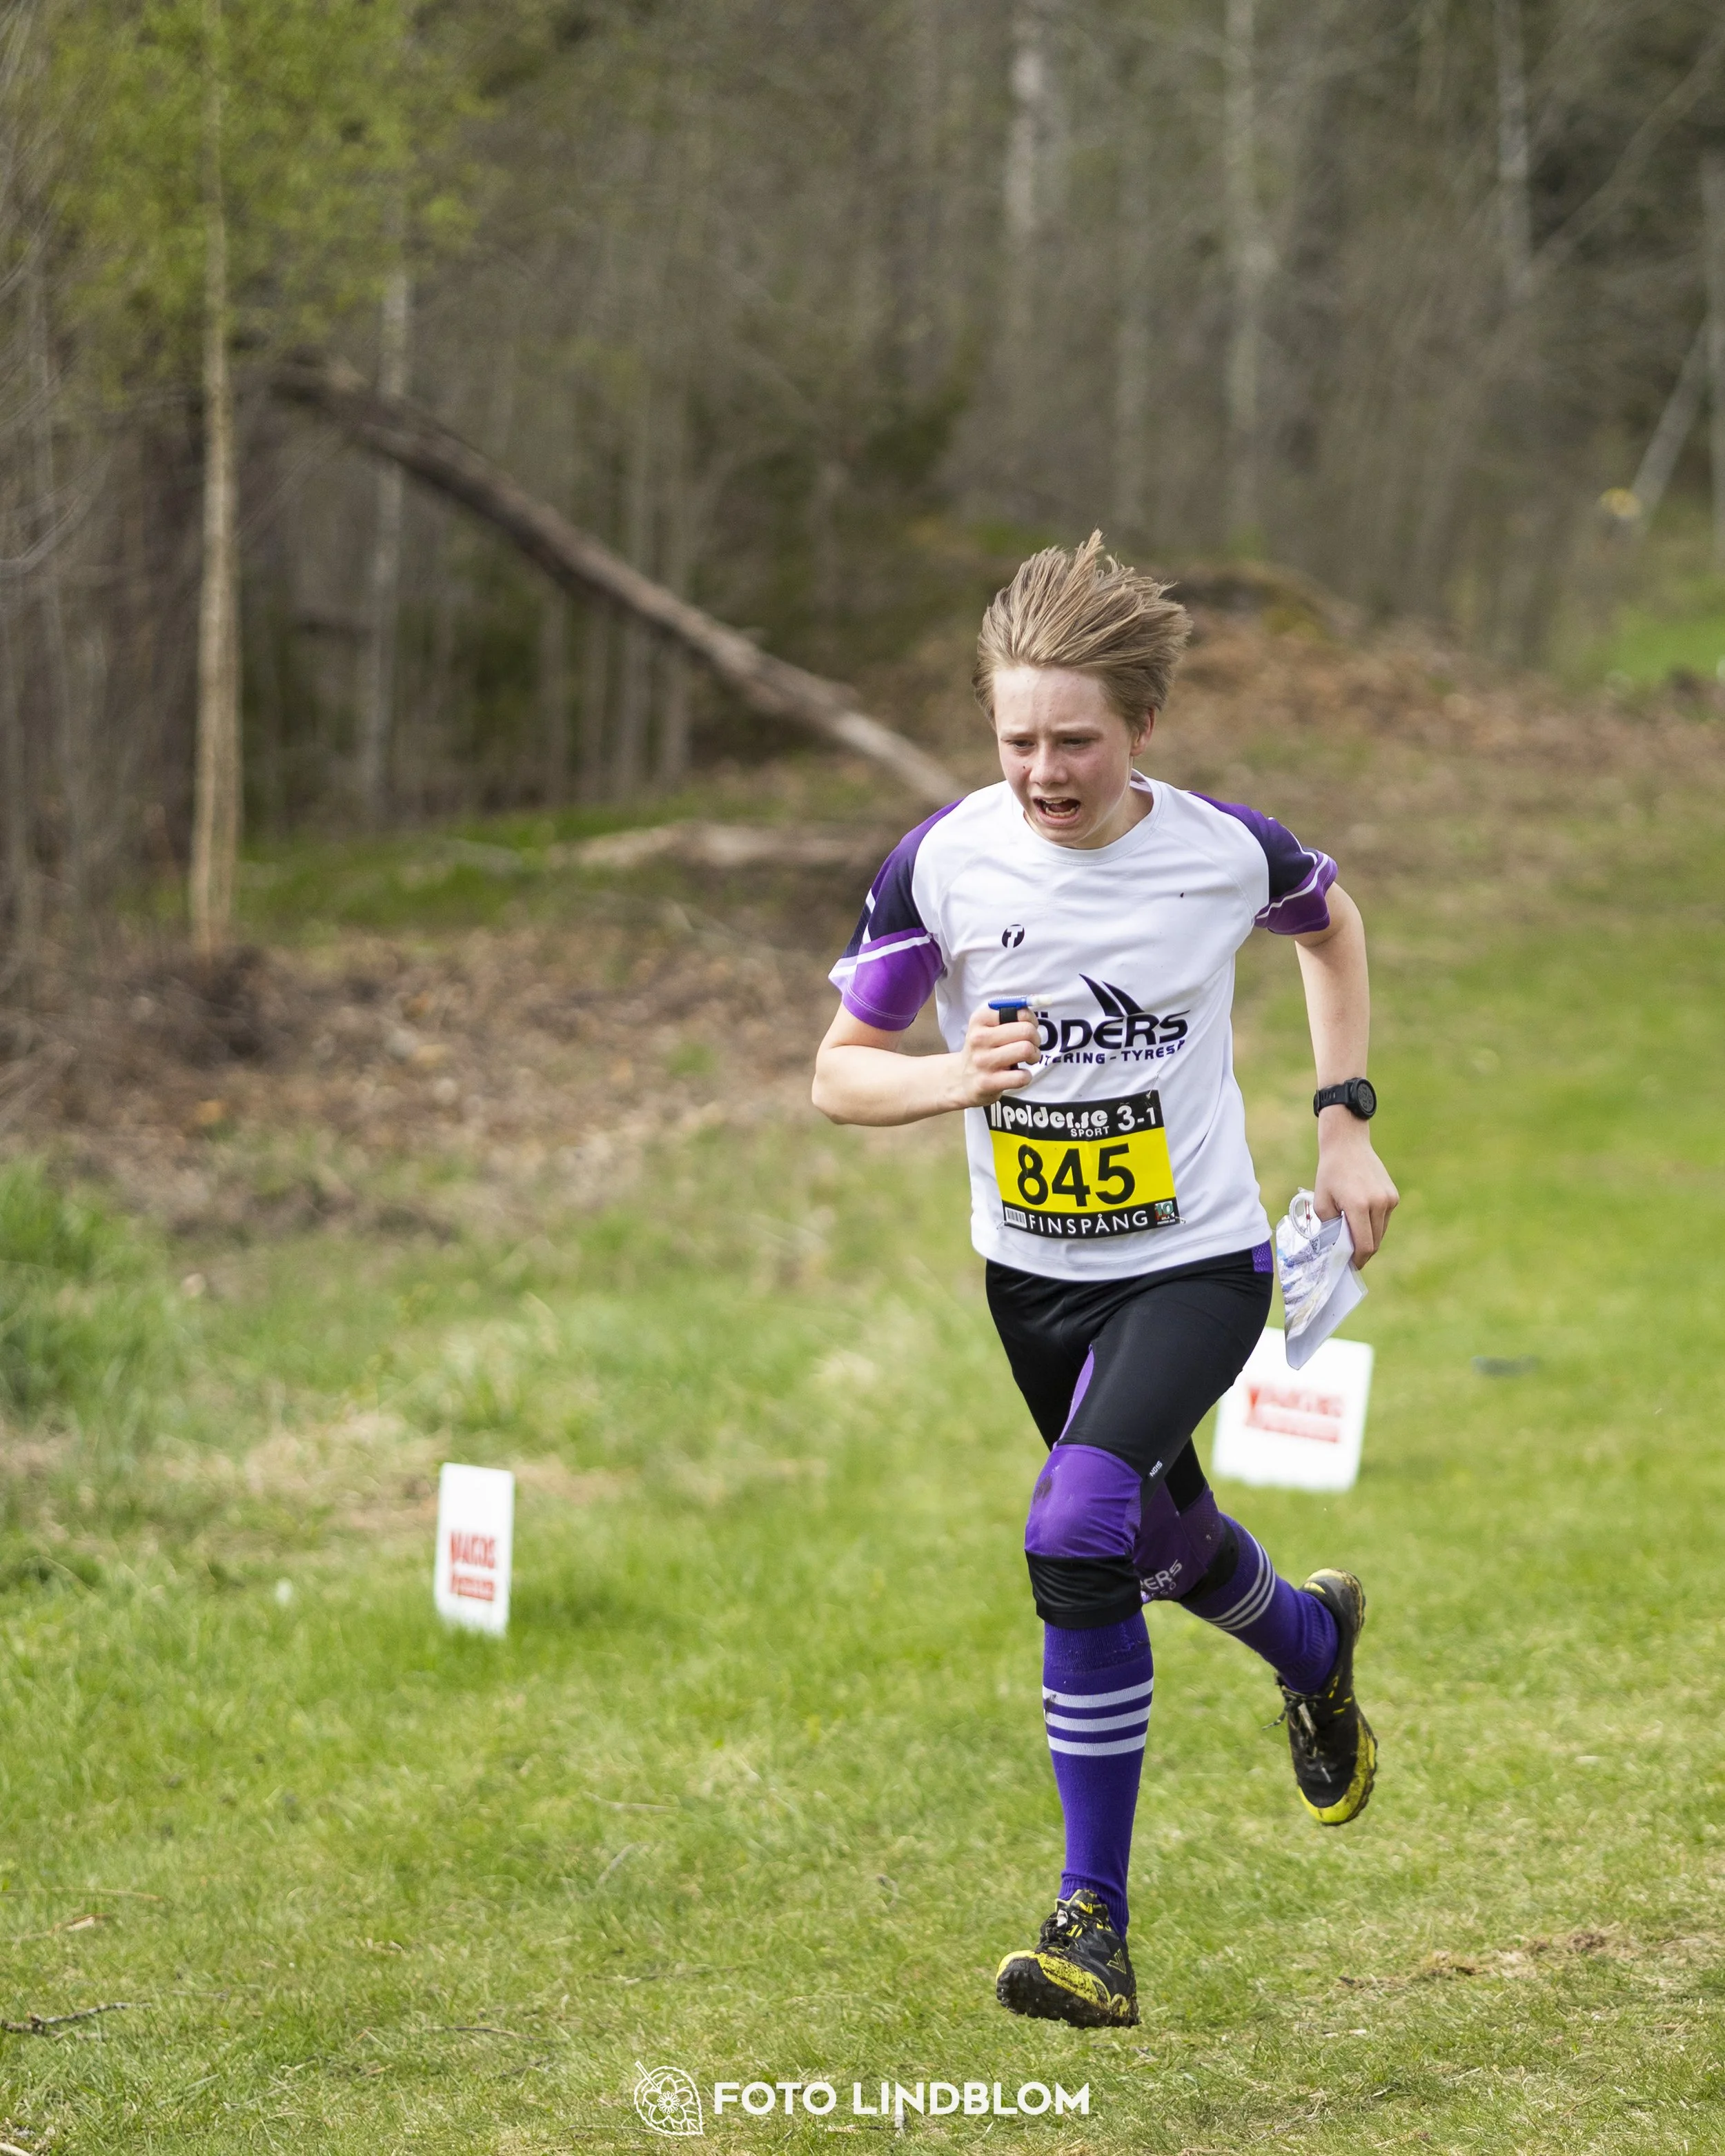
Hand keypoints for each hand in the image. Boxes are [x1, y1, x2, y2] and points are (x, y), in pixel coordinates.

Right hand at [953, 1006, 1039, 1107]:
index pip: (1020, 1012)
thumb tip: (1032, 1018)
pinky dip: (1027, 1076)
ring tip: (1028, 1059)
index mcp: (980, 1020)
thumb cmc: (984, 1050)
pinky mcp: (987, 1082)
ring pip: (1025, 1050)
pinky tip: (1018, 1075)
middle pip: (1026, 1030)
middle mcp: (979, 1038)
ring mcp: (982, 1061)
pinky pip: (1021, 1076)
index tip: (1028, 1028)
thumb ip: (1010, 1017)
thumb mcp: (987, 1028)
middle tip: (1031, 1045)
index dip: (1031, 1021)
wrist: (962, 1080)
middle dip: (1036, 1039)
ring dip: (1034, 1056)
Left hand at [1313, 1114, 1398, 1263]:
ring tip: (1352, 1236)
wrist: (1347, 1144)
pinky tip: (1360, 1217)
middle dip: (1362, 1252)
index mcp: (1359, 1206)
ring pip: (1381, 1232)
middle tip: (1349, 1257)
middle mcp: (1378, 1203)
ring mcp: (1389, 1199)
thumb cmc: (1330, 1173)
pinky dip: (1373, 1224)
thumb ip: (1329, 1228)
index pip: (1364, 1245)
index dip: (1358, 1260)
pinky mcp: (1393, 1196)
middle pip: (1375, 1242)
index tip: (1350, 1266)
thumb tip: (1335, 1249)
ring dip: (1369, 1238)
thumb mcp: (1321, 1202)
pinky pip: (1384, 1219)